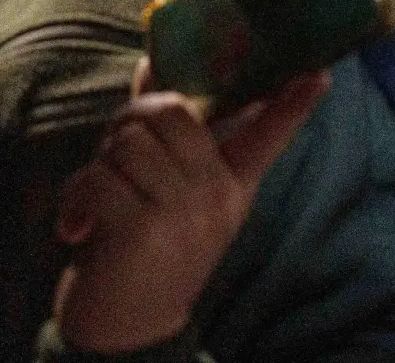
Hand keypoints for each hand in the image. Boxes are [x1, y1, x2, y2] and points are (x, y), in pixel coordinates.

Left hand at [51, 76, 328, 354]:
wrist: (127, 328)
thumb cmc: (143, 246)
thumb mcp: (165, 189)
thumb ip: (162, 132)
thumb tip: (149, 66)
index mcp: (231, 183)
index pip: (267, 136)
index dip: (292, 103)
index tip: (319, 73)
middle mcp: (217, 196)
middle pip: (168, 111)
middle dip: (127, 123)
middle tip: (114, 161)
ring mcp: (185, 214)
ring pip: (130, 141)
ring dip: (100, 164)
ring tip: (99, 199)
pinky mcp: (144, 230)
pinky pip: (100, 177)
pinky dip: (75, 199)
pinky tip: (76, 228)